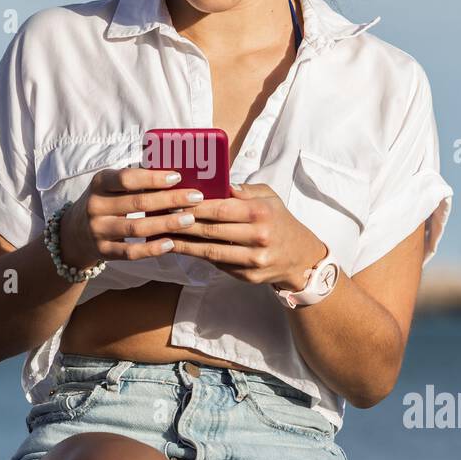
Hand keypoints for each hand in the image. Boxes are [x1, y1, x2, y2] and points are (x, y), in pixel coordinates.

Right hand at [58, 166, 206, 269]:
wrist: (74, 233)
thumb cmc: (104, 201)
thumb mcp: (110, 184)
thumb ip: (135, 178)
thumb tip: (173, 169)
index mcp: (99, 183)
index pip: (126, 178)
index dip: (153, 178)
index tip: (177, 177)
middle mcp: (95, 206)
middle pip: (137, 203)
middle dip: (170, 199)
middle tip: (195, 197)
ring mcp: (98, 230)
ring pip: (137, 228)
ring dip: (167, 223)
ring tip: (189, 219)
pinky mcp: (104, 251)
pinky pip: (131, 252)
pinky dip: (152, 249)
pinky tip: (171, 243)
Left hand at [159, 181, 327, 288]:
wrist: (301, 257)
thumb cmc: (279, 221)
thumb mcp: (269, 198)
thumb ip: (243, 191)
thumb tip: (217, 183)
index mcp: (261, 213)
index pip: (219, 208)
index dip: (193, 206)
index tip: (172, 202)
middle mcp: (258, 237)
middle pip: (210, 231)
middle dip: (182, 225)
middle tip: (159, 220)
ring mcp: (253, 260)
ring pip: (210, 252)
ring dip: (183, 245)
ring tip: (163, 237)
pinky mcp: (248, 276)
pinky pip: (218, 265)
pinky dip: (198, 257)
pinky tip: (182, 249)